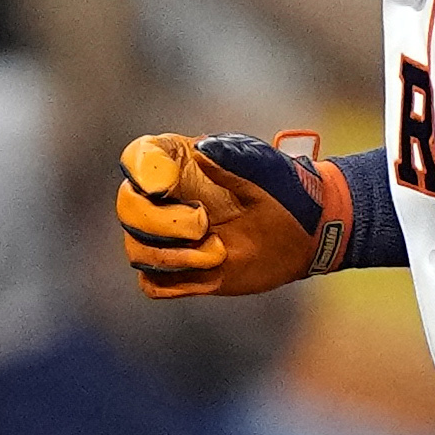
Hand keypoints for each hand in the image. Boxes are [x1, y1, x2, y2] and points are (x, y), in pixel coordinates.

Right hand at [113, 130, 347, 297]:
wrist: (306, 235)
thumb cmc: (286, 192)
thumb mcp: (267, 170)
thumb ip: (234, 159)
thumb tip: (202, 150)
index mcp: (181, 162)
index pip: (138, 157)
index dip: (142, 171)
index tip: (163, 186)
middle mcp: (166, 199)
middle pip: (129, 208)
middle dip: (161, 223)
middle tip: (203, 224)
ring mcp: (169, 238)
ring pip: (137, 249)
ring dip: (174, 256)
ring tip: (218, 252)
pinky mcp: (179, 272)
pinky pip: (152, 283)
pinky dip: (175, 280)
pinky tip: (211, 270)